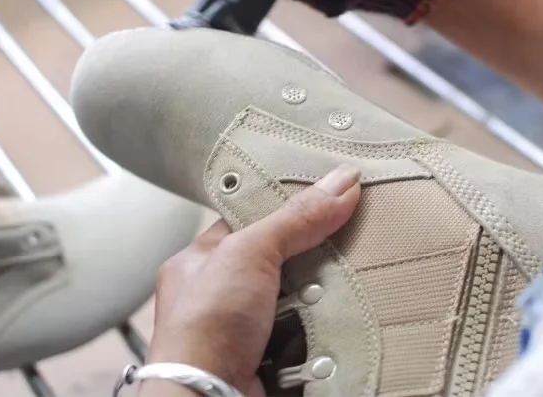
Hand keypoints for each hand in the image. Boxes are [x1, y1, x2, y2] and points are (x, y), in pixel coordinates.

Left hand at [139, 165, 361, 396]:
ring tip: (333, 290)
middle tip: (337, 249)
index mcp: (201, 260)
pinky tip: (331, 322)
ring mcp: (245, 331)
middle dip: (310, 261)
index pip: (252, 221)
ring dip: (319, 298)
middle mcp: (220, 296)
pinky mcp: (271, 359)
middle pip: (283, 262)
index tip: (328, 198)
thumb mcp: (250, 252)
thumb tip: (341, 183)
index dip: (288, 209)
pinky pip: (311, 334)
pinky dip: (323, 330)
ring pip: (300, 300)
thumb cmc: (201, 329)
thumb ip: (296, 217)